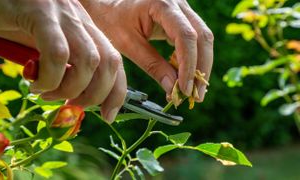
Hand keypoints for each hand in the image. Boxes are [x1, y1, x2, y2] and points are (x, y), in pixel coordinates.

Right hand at [0, 0, 125, 122]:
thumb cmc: (9, 18)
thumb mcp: (41, 41)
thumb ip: (60, 62)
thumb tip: (70, 96)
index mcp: (82, 27)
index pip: (114, 60)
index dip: (116, 92)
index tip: (108, 115)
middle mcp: (78, 18)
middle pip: (109, 62)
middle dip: (95, 95)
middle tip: (71, 105)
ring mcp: (62, 14)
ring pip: (89, 61)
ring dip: (70, 89)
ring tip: (47, 93)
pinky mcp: (40, 12)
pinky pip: (58, 54)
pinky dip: (50, 77)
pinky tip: (34, 82)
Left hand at [81, 0, 212, 100]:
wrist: (106, 4)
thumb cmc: (111, 19)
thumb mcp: (128, 44)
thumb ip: (152, 65)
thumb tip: (174, 89)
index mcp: (162, 4)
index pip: (185, 37)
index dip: (189, 66)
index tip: (185, 90)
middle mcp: (178, 3)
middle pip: (202, 37)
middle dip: (201, 69)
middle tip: (196, 96)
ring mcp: (181, 9)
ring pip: (202, 38)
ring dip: (200, 66)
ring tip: (193, 91)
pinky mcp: (181, 18)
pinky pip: (194, 39)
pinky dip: (192, 59)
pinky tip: (186, 77)